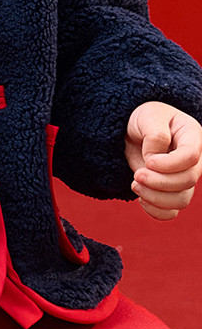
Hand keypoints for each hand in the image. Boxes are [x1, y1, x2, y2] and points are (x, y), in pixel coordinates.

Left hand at [124, 101, 201, 219]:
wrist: (134, 129)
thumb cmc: (145, 119)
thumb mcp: (148, 116)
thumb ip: (155, 135)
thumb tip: (154, 159)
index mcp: (192, 136)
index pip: (190, 157)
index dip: (169, 164)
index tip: (148, 161)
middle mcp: (193, 161)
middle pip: (187, 181)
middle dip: (159, 182)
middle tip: (137, 175)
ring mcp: (183, 177)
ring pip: (181, 199)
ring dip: (156, 198)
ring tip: (135, 185)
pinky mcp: (170, 191)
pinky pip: (172, 212)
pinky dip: (156, 211)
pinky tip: (141, 200)